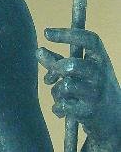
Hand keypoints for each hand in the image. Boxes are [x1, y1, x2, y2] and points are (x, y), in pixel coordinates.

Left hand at [37, 28, 120, 143]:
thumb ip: (58, 59)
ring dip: (56, 91)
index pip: (89, 39)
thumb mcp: (79, 70)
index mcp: (100, 59)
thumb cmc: (91, 87)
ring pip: (66, 85)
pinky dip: (57, 107)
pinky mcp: (90, 111)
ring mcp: (96, 93)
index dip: (67, 34)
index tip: (45, 32)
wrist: (112, 119)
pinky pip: (63, 104)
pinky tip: (61, 109)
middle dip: (56, 69)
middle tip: (49, 78)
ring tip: (59, 95)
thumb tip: (38, 51)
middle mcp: (101, 74)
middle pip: (72, 65)